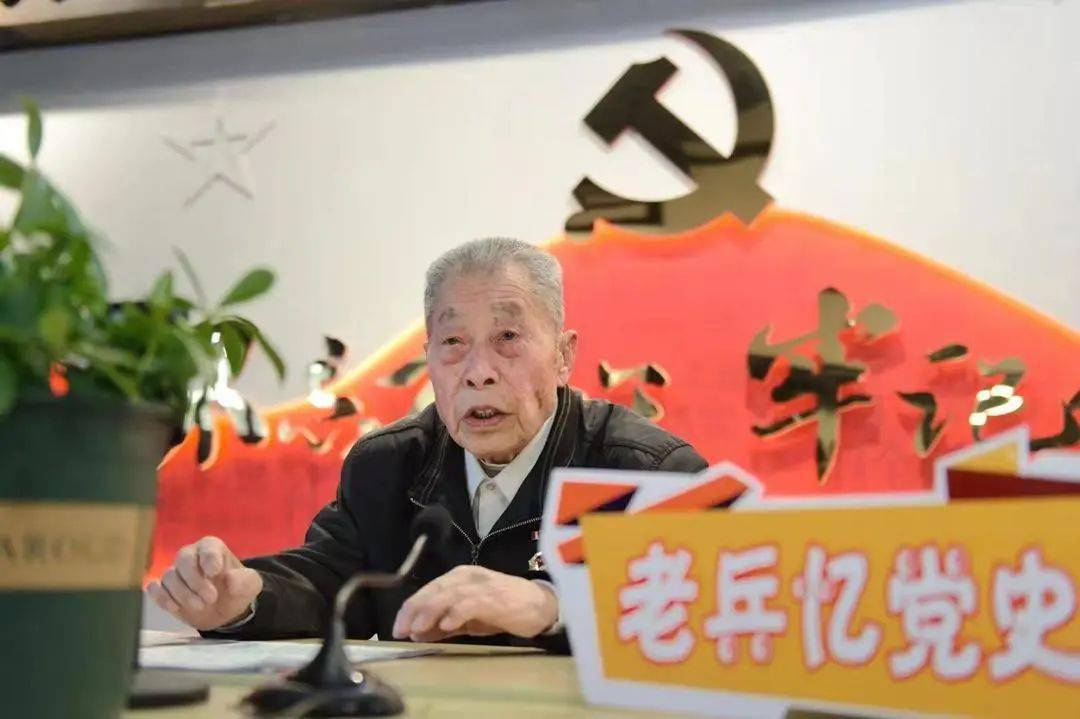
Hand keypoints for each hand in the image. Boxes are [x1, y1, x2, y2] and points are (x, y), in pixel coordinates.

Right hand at [146, 536, 262, 631]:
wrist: (225, 611)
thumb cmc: (237, 589)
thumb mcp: (251, 585)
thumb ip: (245, 581)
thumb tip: (229, 580)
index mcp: (212, 548)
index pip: (206, 546)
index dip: (209, 558)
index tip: (215, 572)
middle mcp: (191, 555)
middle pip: (183, 559)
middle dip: (196, 580)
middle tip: (211, 598)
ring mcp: (176, 572)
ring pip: (169, 576)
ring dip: (183, 593)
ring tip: (200, 606)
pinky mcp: (164, 590)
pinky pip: (154, 588)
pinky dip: (161, 597)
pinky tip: (175, 608)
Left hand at [392, 566, 556, 641]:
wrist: (540, 606)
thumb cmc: (503, 610)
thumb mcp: (468, 619)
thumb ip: (444, 625)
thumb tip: (416, 633)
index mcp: (459, 578)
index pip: (428, 590)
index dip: (410, 608)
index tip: (397, 628)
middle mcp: (467, 576)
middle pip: (434, 590)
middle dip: (414, 610)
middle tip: (401, 630)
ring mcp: (481, 585)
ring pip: (449, 595)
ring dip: (430, 612)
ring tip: (417, 629)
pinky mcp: (495, 597)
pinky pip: (471, 603)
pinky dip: (457, 613)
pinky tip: (446, 625)